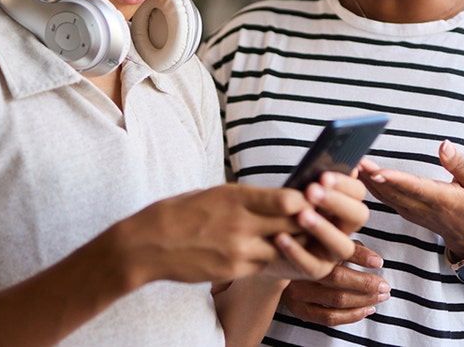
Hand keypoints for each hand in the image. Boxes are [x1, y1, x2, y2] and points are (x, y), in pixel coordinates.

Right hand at [119, 183, 306, 284]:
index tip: (311, 199)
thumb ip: (245, 197)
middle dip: (307, 222)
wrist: (146, 244)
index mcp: (236, 197)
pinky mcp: (232, 271)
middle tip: (316, 220)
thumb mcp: (214, 193)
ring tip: (292, 238)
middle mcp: (241, 224)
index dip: (306, 202)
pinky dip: (269, 258)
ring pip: (283, 248)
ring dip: (290, 244)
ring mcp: (238, 250)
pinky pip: (263, 265)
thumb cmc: (178, 212)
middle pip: (293, 225)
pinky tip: (266, 252)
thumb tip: (274, 198)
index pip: (289, 200)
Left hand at [260, 171, 370, 280]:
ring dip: (323, 228)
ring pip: (342, 245)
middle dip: (337, 202)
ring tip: (302, 215)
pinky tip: (280, 236)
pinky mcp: (315, 271)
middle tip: (313, 190)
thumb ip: (313, 180)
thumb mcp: (296, 192)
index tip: (323, 175)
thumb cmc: (285, 210)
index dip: (344, 184)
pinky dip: (296, 250)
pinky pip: (311, 264)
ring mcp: (332, 253)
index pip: (358, 193)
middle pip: (358, 216)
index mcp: (344, 207)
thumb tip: (332, 158)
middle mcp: (344, 230)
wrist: (263, 244)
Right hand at [280, 242, 389, 325]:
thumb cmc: (308, 248)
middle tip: (386, 285)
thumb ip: (348, 246)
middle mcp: (297, 270)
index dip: (360, 257)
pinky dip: (352, 315)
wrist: (278, 263)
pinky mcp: (299, 310)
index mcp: (304, 247)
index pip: (335, 251)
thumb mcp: (325, 240)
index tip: (379, 262)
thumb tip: (376, 260)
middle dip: (366, 283)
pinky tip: (367, 310)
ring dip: (364, 301)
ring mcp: (296, 293)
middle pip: (337, 278)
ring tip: (381, 297)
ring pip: (336, 300)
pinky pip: (329, 318)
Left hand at [359, 140, 463, 258]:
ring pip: (382, 195)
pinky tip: (355, 172)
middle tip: (353, 159)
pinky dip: (367, 185)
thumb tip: (444, 144)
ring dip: (365, 180)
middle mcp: (420, 207)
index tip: (377, 172)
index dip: (395, 181)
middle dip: (370, 176)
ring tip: (348, 162)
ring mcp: (408, 211)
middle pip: (391, 191)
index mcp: (440, 199)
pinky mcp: (402, 211)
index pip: (414, 188)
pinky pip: (381, 198)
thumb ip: (460, 164)